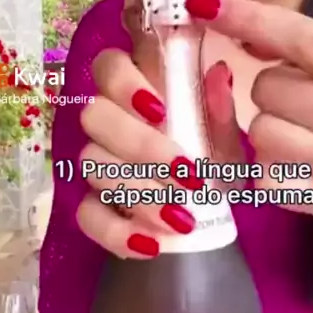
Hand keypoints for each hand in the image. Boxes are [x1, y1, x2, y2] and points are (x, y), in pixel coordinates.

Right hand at [77, 49, 237, 257]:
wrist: (213, 207)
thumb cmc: (213, 156)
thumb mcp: (225, 135)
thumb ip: (218, 107)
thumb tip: (219, 74)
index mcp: (138, 89)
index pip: (109, 65)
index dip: (124, 82)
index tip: (161, 110)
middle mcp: (108, 119)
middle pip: (95, 115)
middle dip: (141, 147)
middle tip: (188, 176)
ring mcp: (94, 161)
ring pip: (93, 165)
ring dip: (139, 193)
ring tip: (182, 220)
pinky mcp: (92, 203)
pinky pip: (87, 216)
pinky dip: (117, 233)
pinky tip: (151, 246)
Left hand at [185, 0, 312, 218]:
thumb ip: (292, 40)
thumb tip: (227, 21)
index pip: (303, 39)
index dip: (248, 20)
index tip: (204, 7)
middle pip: (268, 88)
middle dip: (268, 86)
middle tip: (295, 96)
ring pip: (259, 132)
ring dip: (266, 126)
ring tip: (296, 127)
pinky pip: (261, 173)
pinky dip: (268, 162)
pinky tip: (295, 158)